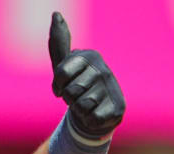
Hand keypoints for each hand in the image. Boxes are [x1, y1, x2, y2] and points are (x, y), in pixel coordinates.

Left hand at [48, 12, 124, 137]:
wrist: (94, 110)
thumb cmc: (75, 85)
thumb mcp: (63, 64)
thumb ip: (59, 41)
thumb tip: (56, 13)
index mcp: (89, 57)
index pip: (61, 74)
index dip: (58, 86)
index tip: (62, 86)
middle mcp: (103, 70)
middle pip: (70, 92)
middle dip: (69, 98)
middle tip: (77, 96)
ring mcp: (111, 89)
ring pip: (80, 106)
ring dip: (78, 110)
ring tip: (85, 104)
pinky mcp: (117, 109)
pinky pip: (91, 118)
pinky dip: (88, 120)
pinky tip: (94, 114)